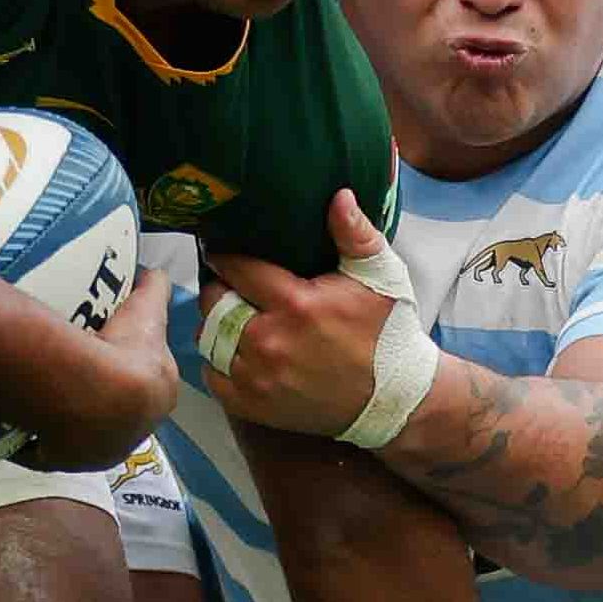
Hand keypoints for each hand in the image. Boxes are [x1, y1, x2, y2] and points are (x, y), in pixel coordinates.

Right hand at [24, 259, 178, 472]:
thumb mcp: (144, 312)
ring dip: (66, 423)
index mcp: (155, 402)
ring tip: (44, 396)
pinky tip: (22, 421)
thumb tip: (156, 271)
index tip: (107, 362)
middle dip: (98, 402)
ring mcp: (92, 453)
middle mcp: (128, 435)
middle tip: (71, 377)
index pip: (144, 391)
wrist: (94, 396)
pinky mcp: (59, 461)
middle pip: (112, 417)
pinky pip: (43, 451)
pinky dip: (35, 440)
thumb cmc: (126, 351)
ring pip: (78, 437)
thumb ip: (153, 291)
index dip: (128, 376)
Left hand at [195, 196, 411, 437]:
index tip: (223, 253)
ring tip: (232, 316)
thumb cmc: (387, 332)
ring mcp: (259, 377)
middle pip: (214, 303)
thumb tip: (339, 196)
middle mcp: (270, 341)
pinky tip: (235, 351)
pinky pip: (212, 377)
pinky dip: (216, 362)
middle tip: (231, 286)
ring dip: (215, 325)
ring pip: (209, 339)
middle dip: (219, 290)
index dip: (225, 257)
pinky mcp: (255, 405)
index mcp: (296, 304)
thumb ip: (354, 234)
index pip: (236, 269)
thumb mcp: (380, 276)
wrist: (393, 398)